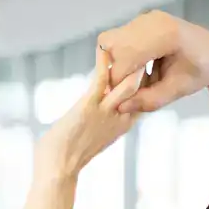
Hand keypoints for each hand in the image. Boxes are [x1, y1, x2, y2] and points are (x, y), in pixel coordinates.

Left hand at [33, 51, 143, 182]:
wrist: (59, 169)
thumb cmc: (70, 155)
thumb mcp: (94, 135)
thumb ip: (101, 120)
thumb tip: (96, 111)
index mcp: (123, 122)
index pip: (142, 96)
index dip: (147, 79)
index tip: (149, 61)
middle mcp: (121, 116)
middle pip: (142, 88)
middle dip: (146, 66)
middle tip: (149, 43)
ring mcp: (107, 112)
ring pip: (128, 83)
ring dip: (132, 62)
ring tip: (136, 39)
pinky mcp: (90, 106)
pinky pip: (101, 80)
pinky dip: (103, 63)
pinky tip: (105, 47)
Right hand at [97, 10, 208, 115]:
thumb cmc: (201, 72)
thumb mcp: (178, 90)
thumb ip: (150, 100)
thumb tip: (120, 107)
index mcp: (166, 35)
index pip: (126, 57)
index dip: (118, 81)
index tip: (120, 99)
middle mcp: (152, 20)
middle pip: (112, 44)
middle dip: (114, 71)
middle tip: (127, 90)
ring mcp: (146, 18)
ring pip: (112, 41)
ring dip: (117, 63)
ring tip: (137, 81)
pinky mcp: (143, 21)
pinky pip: (120, 38)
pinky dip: (123, 57)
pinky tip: (142, 71)